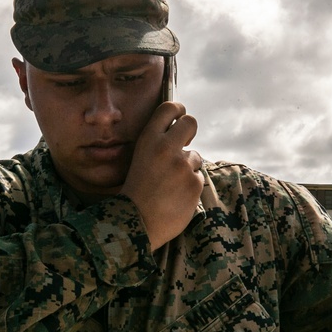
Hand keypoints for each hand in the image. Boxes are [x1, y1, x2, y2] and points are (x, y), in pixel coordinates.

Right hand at [121, 102, 203, 249]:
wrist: (136, 223)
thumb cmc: (134, 194)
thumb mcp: (137, 160)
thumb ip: (155, 146)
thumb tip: (176, 136)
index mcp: (148, 140)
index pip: (169, 108)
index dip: (178, 109)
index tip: (180, 114)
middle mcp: (167, 148)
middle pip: (191, 123)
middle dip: (189, 131)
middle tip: (184, 143)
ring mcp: (183, 166)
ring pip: (195, 157)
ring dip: (187, 168)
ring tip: (170, 185)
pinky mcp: (195, 183)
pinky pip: (198, 178)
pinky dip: (190, 187)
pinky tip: (176, 197)